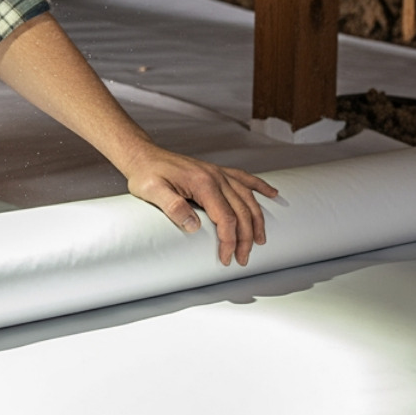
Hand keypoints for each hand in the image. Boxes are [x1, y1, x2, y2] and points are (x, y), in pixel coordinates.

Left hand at [117, 145, 278, 266]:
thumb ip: (173, 207)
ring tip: (260, 240)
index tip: (226, 258)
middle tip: (243, 258)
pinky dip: (260, 187)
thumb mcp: (152, 192)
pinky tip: (272, 194)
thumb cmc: (146, 174)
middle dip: (246, 238)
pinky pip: (244, 178)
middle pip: (241, 211)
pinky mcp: (216, 172)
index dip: (230, 241)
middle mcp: (215, 176)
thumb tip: (194, 226)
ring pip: (247, 198)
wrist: (143, 156)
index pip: (226, 217)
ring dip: (257, 220)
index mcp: (203, 183)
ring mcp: (218, 173)